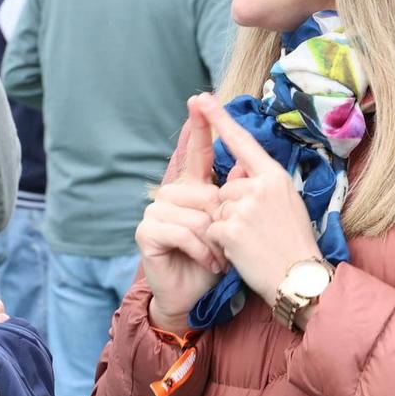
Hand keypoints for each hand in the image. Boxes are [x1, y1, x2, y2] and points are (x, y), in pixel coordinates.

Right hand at [134, 103, 228, 334]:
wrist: (193, 296)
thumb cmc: (215, 261)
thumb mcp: (233, 227)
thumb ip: (238, 193)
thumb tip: (248, 161)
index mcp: (192, 189)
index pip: (196, 153)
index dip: (199, 127)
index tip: (200, 99)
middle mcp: (171, 195)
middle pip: (202, 191)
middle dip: (221, 221)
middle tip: (229, 247)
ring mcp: (155, 211)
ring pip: (193, 213)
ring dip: (212, 240)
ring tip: (219, 258)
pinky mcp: (146, 231)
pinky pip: (180, 230)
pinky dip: (199, 249)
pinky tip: (207, 263)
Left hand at [196, 95, 323, 306]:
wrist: (300, 279)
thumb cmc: (295, 243)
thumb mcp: (286, 203)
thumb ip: (262, 184)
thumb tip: (238, 170)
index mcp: (274, 176)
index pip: (243, 142)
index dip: (220, 119)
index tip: (202, 99)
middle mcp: (259, 186)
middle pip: (225, 190)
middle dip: (232, 212)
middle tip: (257, 232)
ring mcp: (244, 207)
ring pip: (217, 211)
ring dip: (227, 228)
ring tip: (252, 244)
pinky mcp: (229, 229)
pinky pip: (212, 230)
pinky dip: (221, 244)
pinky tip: (242, 253)